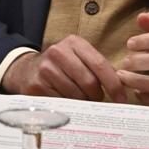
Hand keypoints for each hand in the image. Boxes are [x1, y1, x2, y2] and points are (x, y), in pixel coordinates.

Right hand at [1, 35, 126, 102]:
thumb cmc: (60, 66)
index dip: (114, 84)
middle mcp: (58, 52)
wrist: (25, 70)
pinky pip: (63, 102)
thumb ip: (97, 67)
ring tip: (79, 98)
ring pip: (77, 94)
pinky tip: (65, 99)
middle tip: (95, 99)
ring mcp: (46, 68)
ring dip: (82, 102)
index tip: (121, 98)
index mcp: (74, 43)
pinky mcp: (37, 84)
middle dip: (96, 95)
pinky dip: (68, 105)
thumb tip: (123, 87)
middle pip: (89, 82)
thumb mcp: (77, 58)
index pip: (100, 65)